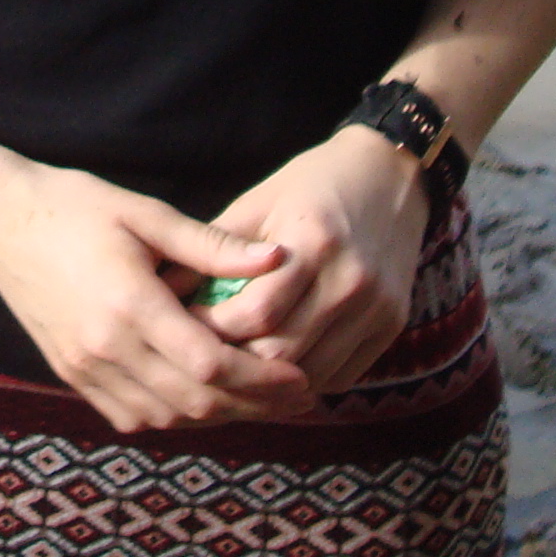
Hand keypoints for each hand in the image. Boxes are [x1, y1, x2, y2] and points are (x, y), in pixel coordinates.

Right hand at [0, 159, 313, 432]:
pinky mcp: (71, 373)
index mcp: (129, 304)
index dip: (262, 379)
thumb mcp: (146, 213)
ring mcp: (84, 366)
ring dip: (216, 415)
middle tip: (296, 396)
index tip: (299, 376)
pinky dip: (172, 416)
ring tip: (257, 399)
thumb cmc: (74, 206)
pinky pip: (131, 416)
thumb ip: (213, 245)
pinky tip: (201, 398)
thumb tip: (278, 259)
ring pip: (166, 416)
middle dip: (254, 405)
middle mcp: (105, 346)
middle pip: (195, 401)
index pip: (210, 364)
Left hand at [196, 127, 430, 399]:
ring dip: (268, 380)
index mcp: (313, 241)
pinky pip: (340, 376)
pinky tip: (275, 367)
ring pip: (311, 374)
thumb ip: (213, 249)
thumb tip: (163, 289)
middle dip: (235, 362)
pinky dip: (303, 379)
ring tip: (233, 367)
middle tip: (202, 355)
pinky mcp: (392, 327)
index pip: (255, 313)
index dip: (213, 330)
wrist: (392, 176)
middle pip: (283, 353)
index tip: (182, 327)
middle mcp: (351, 280)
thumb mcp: (259, 202)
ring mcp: (378, 308)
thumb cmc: (312, 184)